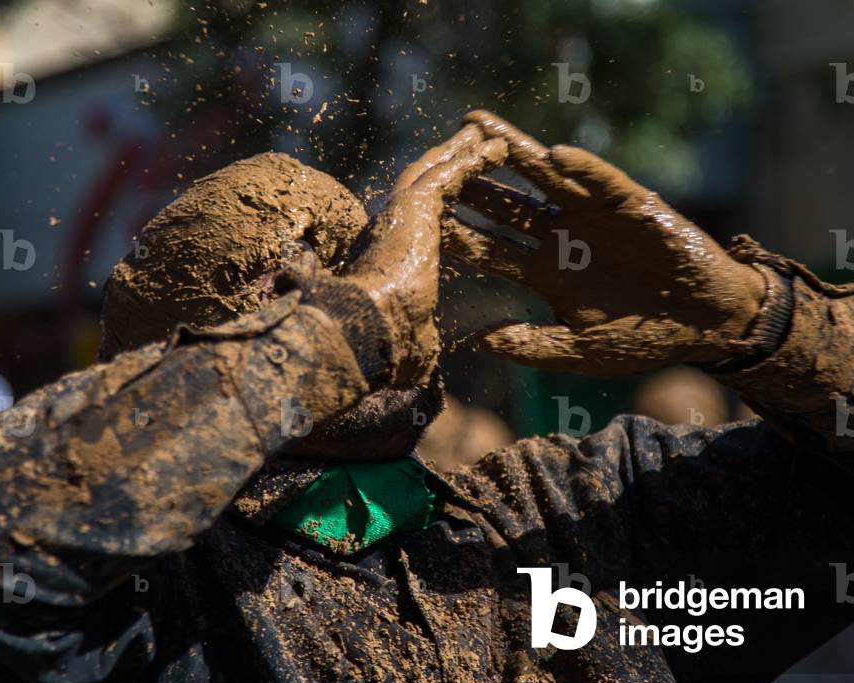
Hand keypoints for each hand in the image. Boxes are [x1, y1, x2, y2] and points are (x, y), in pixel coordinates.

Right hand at [283, 124, 506, 386]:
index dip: (438, 203)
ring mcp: (400, 213)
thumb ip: (414, 344)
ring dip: (464, 152)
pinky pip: (449, 174)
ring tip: (489, 136)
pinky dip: (473, 159)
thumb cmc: (376, 353)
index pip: (417, 221)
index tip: (452, 196)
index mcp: (388, 256)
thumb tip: (415, 374)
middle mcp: (390, 226)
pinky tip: (497, 146)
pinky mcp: (414, 207)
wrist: (357, 337)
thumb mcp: (406, 347)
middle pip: (426, 185)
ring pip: (436, 171)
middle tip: (472, 145)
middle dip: (450, 164)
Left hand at [443, 110, 768, 375]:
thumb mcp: (581, 351)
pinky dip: (583, 169)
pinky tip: (555, 157)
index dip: (456, 234)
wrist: (705, 323)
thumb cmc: (643, 340)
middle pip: (506, 204)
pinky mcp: (632, 204)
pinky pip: (604, 182)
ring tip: (479, 126)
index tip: (419, 220)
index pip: (490, 249)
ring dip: (514, 151)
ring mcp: (594, 217)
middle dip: (471, 182)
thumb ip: (531, 345)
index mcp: (546, 273)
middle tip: (432, 158)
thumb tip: (477, 341)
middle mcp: (563, 238)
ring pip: (546, 178)